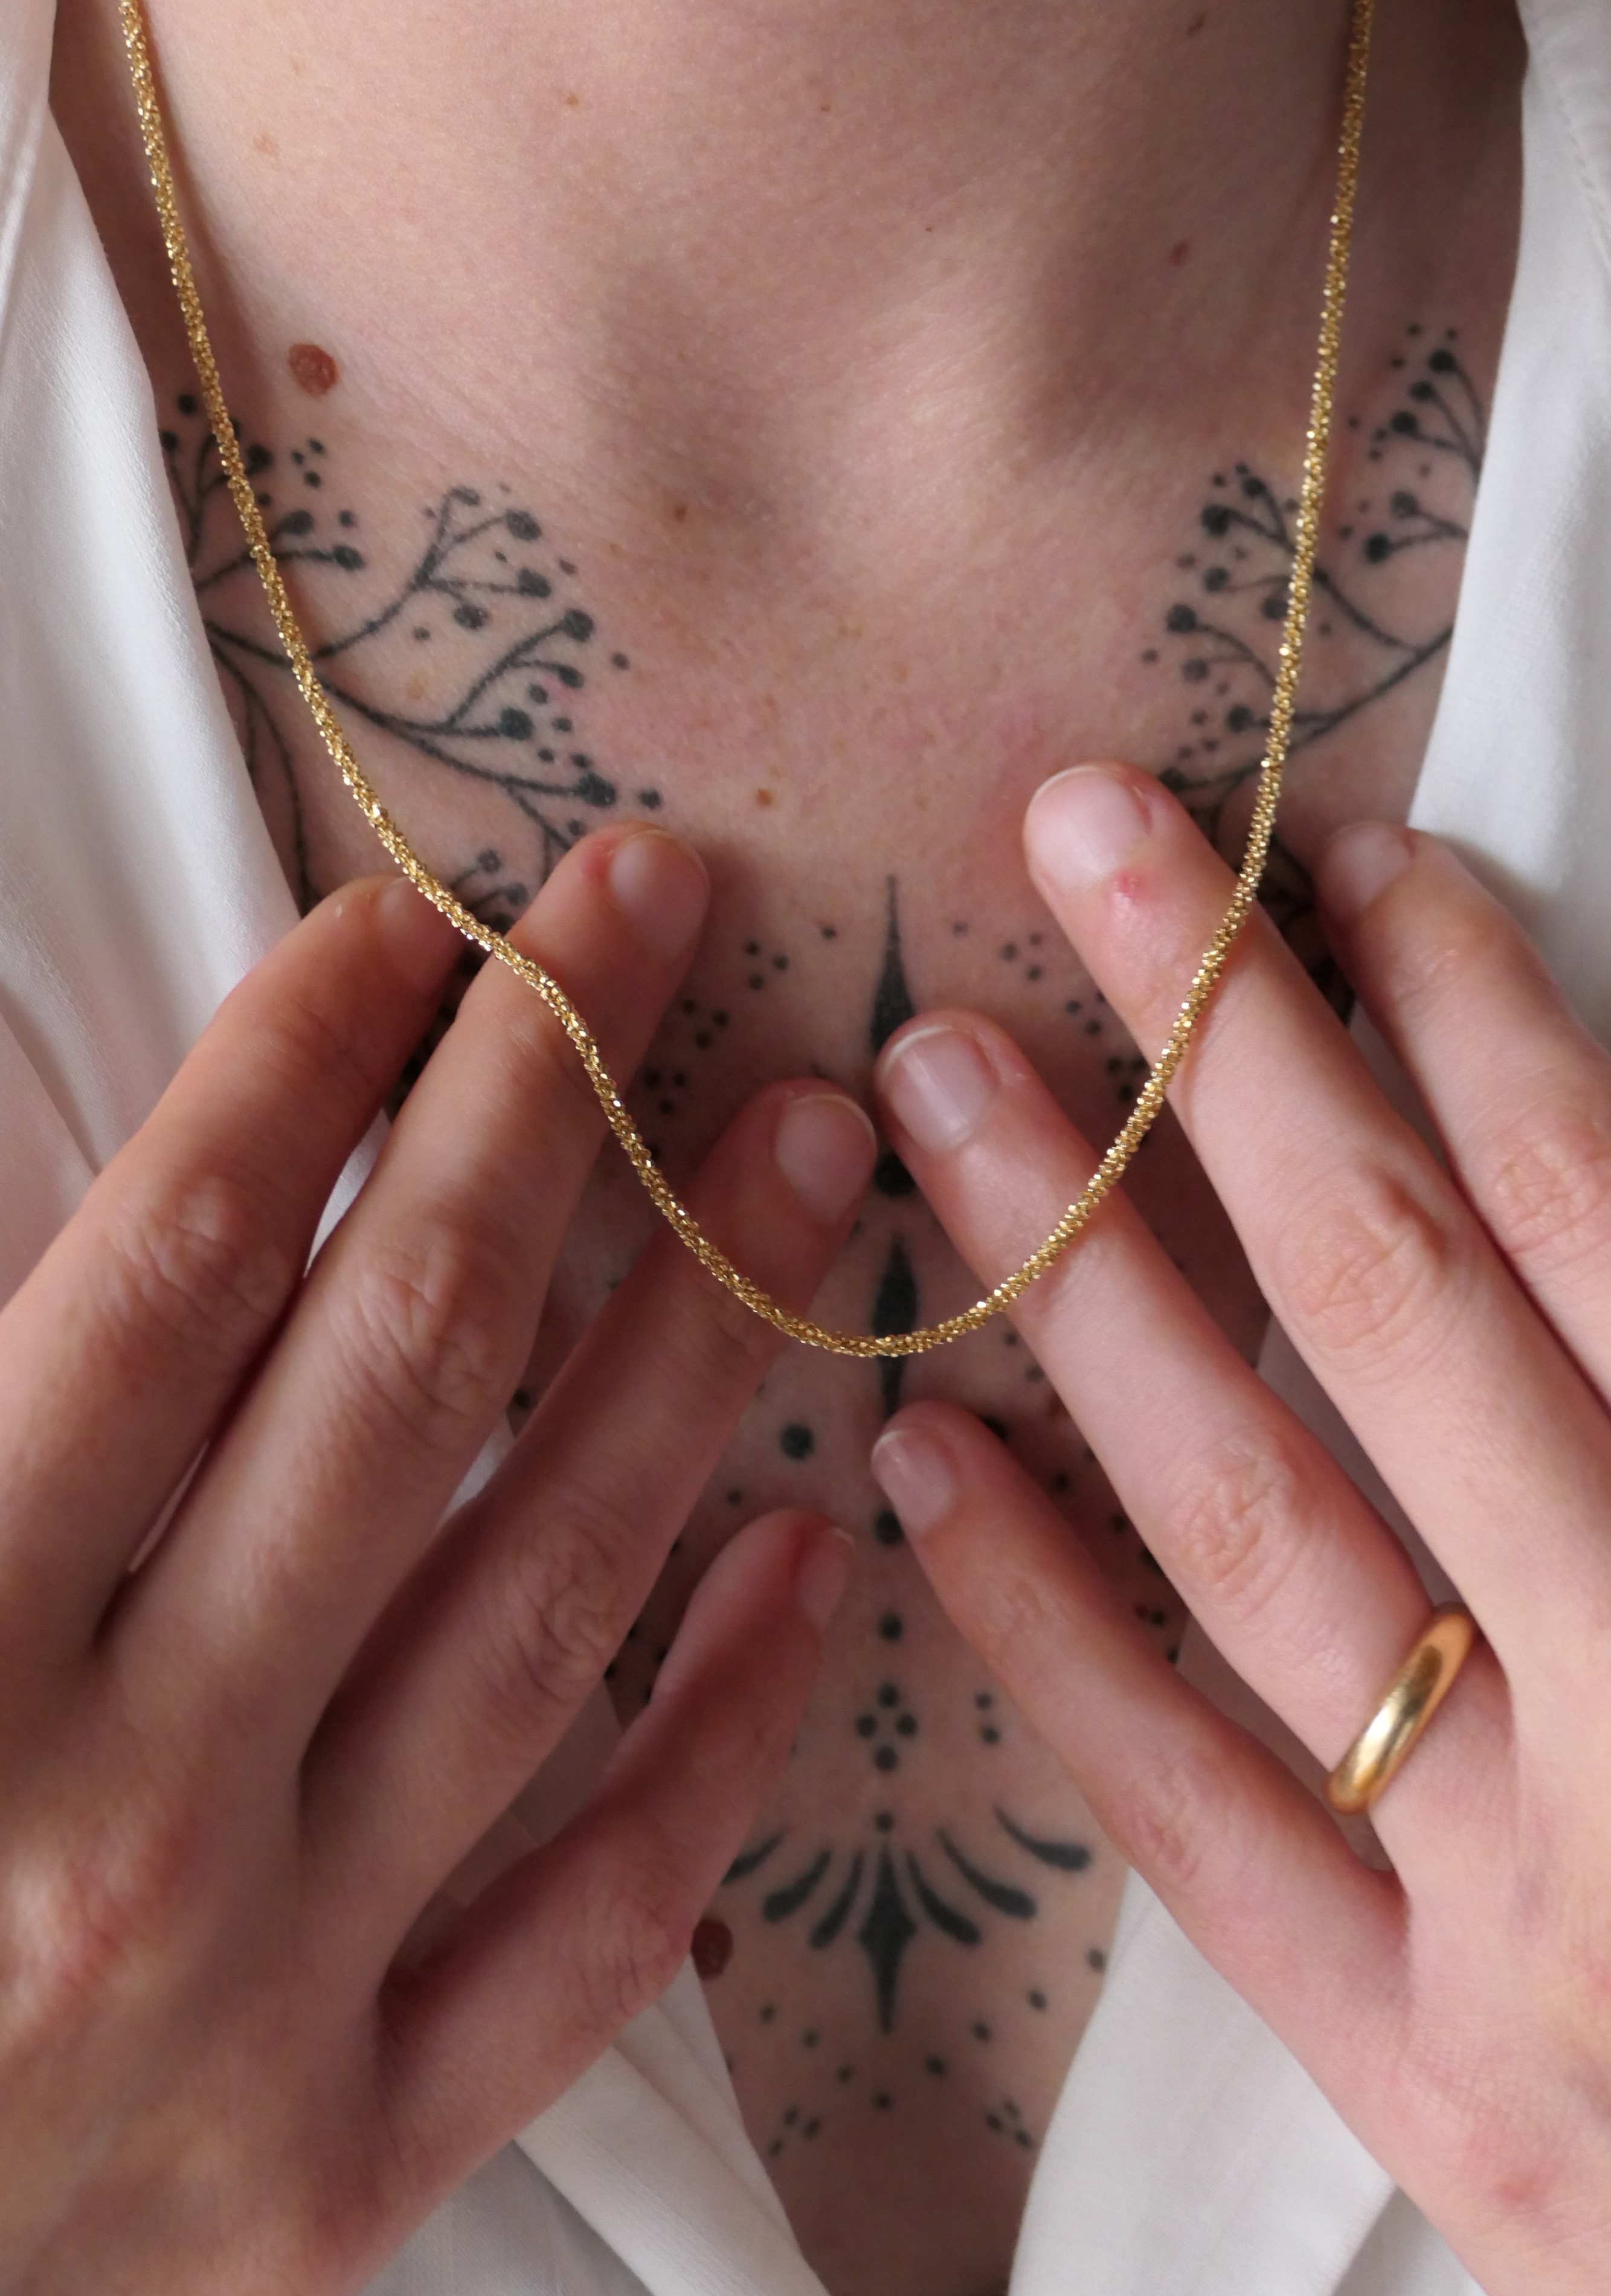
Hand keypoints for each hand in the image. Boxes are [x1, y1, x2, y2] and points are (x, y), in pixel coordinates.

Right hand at [0, 822, 869, 2292]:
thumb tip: (133, 1217)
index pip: (171, 1275)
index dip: (302, 1062)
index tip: (409, 923)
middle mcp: (112, 1818)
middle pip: (392, 1379)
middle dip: (535, 1112)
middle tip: (658, 920)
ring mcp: (249, 2004)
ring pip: (542, 1603)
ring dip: (693, 1348)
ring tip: (805, 1160)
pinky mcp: (338, 2172)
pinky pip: (592, 1922)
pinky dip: (718, 1732)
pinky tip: (810, 1547)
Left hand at [868, 767, 1610, 2294]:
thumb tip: (1571, 1151)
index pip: (1607, 1216)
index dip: (1481, 1012)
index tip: (1351, 866)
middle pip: (1405, 1317)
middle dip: (1233, 1059)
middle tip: (1079, 843)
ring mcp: (1533, 1921)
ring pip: (1265, 1535)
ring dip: (1086, 1286)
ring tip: (942, 1088)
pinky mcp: (1429, 2079)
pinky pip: (1200, 1831)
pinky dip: (1053, 1636)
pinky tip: (921, 1455)